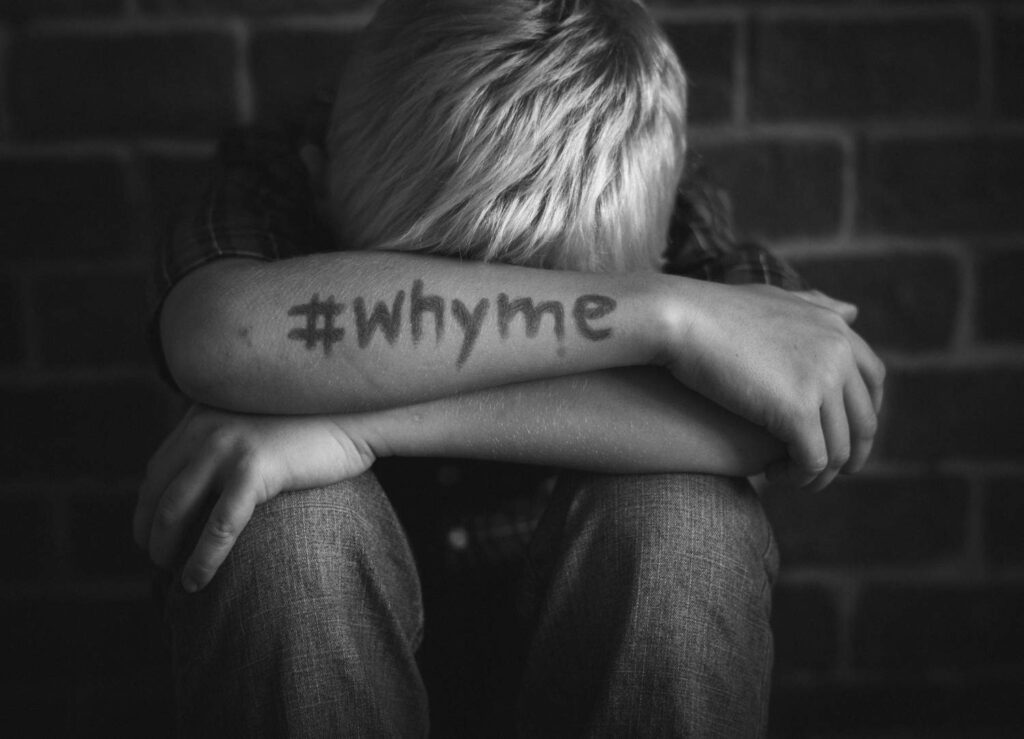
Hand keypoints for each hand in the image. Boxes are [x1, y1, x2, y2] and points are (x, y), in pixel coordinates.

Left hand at [134, 405, 375, 591]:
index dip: (147, 507)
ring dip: (165, 549)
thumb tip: (215, 486)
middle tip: (158, 562)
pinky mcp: (254, 468)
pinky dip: (202, 558)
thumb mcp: (259, 424)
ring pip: (175, 510)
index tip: (151, 534)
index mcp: (203, 415)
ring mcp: (226, 446)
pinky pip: (218, 525)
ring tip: (173, 575)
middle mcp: (205, 427)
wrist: (357, 414)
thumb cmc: (317, 426)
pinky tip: (196, 581)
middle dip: (148, 533)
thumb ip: (232, 441)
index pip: (158, 468)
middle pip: (157, 491)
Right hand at [665, 283, 884, 490]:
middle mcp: (839, 354)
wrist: (680, 319)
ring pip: (839, 448)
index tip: (842, 435)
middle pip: (863, 420)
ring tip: (792, 479)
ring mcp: (821, 382)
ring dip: (819, 473)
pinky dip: (797, 476)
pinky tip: (772, 476)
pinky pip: (812, 460)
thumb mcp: (775, 298)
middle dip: (850, 453)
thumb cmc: (714, 310)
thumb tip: (852, 312)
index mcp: (836, 329)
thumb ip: (816, 305)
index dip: (862, 414)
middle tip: (822, 472)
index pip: (874, 381)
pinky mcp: (797, 411)